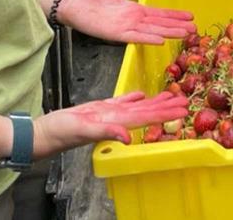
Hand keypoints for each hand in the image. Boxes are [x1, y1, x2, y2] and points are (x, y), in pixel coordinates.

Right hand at [33, 91, 187, 156]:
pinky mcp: (100, 108)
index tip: (183, 110)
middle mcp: (118, 119)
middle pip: (148, 112)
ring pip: (138, 106)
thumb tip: (127, 137)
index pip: (147, 117)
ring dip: (155, 102)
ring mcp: (110, 114)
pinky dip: (134, 98)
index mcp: (117, 122)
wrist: (46, 132)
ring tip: (172, 96)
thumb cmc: (62, 132)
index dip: (166, 114)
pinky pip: (122, 102)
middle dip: (167, 107)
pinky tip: (143, 94)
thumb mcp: (84, 129)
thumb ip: (106, 132)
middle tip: (186, 102)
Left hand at [57, 0, 195, 44]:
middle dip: (177, 26)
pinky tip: (160, 40)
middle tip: (195, 29)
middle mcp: (133, 20)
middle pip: (160, 24)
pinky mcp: (115, 33)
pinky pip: (135, 37)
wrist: (72, 1)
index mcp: (133, 10)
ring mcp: (125, 27)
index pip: (159, 13)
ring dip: (168, 33)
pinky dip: (148, 39)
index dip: (174, 15)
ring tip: (185, 34)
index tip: (189, 16)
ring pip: (152, 31)